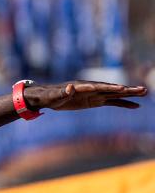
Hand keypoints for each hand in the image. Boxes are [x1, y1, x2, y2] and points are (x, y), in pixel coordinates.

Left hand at [25, 81, 147, 110]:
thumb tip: (70, 87)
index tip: (122, 88)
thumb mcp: (56, 95)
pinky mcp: (95, 101)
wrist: (48, 97)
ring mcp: (95, 95)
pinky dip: (123, 104)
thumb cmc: (51, 96)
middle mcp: (92, 89)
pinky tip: (135, 105)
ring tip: (145, 93)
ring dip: (129, 94)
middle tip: (143, 89)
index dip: (110, 88)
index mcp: (83, 86)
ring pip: (115, 95)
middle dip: (127, 89)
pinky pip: (112, 102)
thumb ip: (64, 92)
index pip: (99, 87)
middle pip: (112, 89)